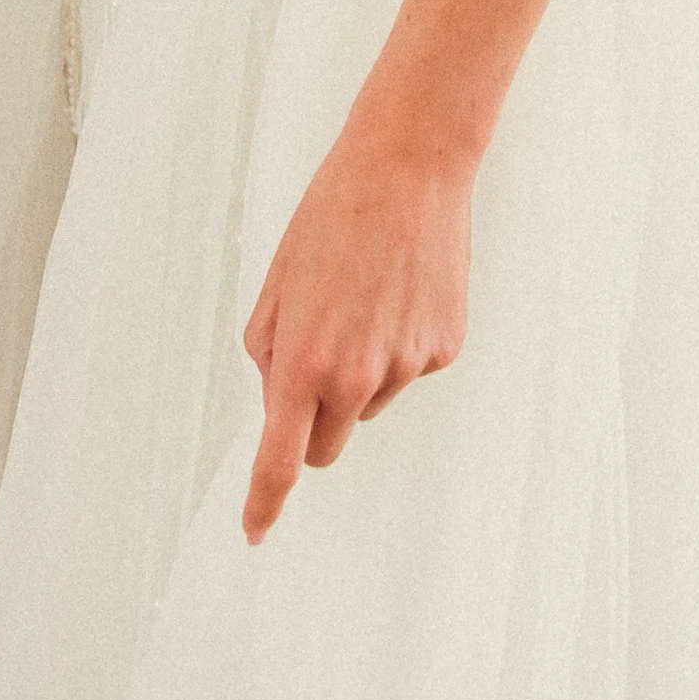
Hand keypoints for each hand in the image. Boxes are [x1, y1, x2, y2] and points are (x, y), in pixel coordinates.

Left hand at [240, 121, 472, 540]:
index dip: (264, 503)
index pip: (280, 461)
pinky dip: (398, 342)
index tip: (255, 531)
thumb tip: (283, 403)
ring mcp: (406, 366)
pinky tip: (400, 288)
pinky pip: (408, 368)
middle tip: (315, 356)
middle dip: (313, 422)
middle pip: (327, 444)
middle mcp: (357, 377)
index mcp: (304, 363)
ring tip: (364, 294)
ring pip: (368, 400)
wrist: (410, 168)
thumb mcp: (279, 284)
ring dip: (358, 370)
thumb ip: (272, 354)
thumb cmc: (333, 218)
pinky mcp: (443, 348)